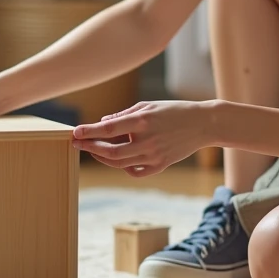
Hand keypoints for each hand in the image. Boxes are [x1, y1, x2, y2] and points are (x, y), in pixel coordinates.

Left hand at [72, 100, 215, 176]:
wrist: (203, 124)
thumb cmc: (173, 111)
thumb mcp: (148, 106)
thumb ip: (124, 114)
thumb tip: (103, 122)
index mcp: (143, 121)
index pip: (109, 129)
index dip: (89, 132)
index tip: (75, 132)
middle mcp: (147, 140)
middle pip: (110, 151)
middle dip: (90, 148)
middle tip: (78, 143)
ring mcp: (154, 155)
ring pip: (119, 163)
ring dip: (102, 157)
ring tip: (94, 150)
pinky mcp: (161, 165)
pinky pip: (135, 171)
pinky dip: (123, 167)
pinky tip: (117, 159)